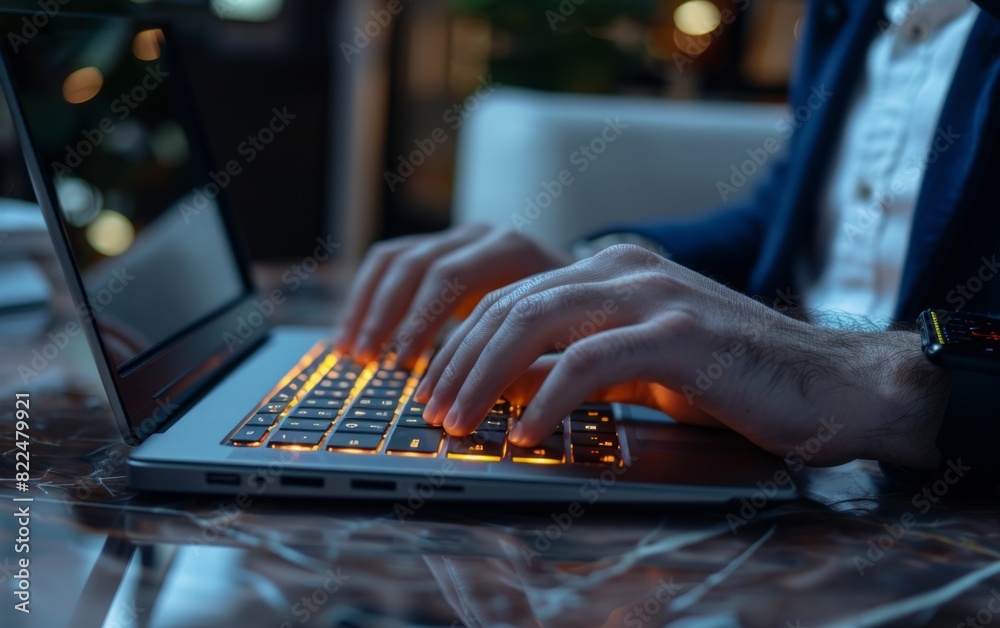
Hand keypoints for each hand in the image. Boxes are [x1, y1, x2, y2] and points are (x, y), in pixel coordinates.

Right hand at [334, 224, 572, 366]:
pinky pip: (389, 263)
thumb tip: (508, 399)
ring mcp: (459, 239)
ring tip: (356, 354)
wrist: (595, 284)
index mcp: (515, 251)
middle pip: (422, 267)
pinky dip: (367, 298)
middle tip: (377, 366)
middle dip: (395, 322)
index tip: (409, 371)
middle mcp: (484, 236)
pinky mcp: (441, 250)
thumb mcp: (574, 339)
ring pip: (397, 262)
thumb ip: (541, 364)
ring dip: (371, 308)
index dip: (425, 326)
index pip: (454, 280)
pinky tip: (353, 335)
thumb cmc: (585, 321)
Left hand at [415, 244, 947, 469]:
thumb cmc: (736, 378)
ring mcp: (654, 297)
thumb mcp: (643, 363)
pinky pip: (591, 363)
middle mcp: (624, 270)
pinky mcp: (681, 335)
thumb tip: (513, 390)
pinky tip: (527, 433)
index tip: (436, 388)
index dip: (464, 343)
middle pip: (511, 304)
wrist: (833, 384)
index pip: (511, 296)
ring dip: (486, 376)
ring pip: (537, 322)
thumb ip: (581, 362)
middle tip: (433, 411)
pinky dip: (548, 398)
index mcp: (611, 269)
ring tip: (460, 422)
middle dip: (459, 361)